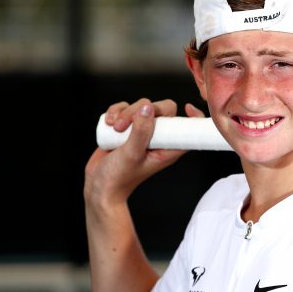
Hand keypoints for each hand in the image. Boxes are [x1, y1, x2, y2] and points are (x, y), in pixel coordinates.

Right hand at [84, 99, 205, 207]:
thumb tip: (148, 108)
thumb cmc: (119, 177)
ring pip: (142, 106)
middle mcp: (158, 137)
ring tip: (114, 128)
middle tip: (123, 126)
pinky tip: (109, 123)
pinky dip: (116, 111)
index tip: (188, 107)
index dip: (192, 117)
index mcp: (167, 147)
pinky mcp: (127, 126)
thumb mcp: (132, 154)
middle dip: (140, 111)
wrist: (99, 185)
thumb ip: (141, 131)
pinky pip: (125, 108)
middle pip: (162, 109)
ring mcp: (142, 130)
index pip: (186, 128)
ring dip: (125, 113)